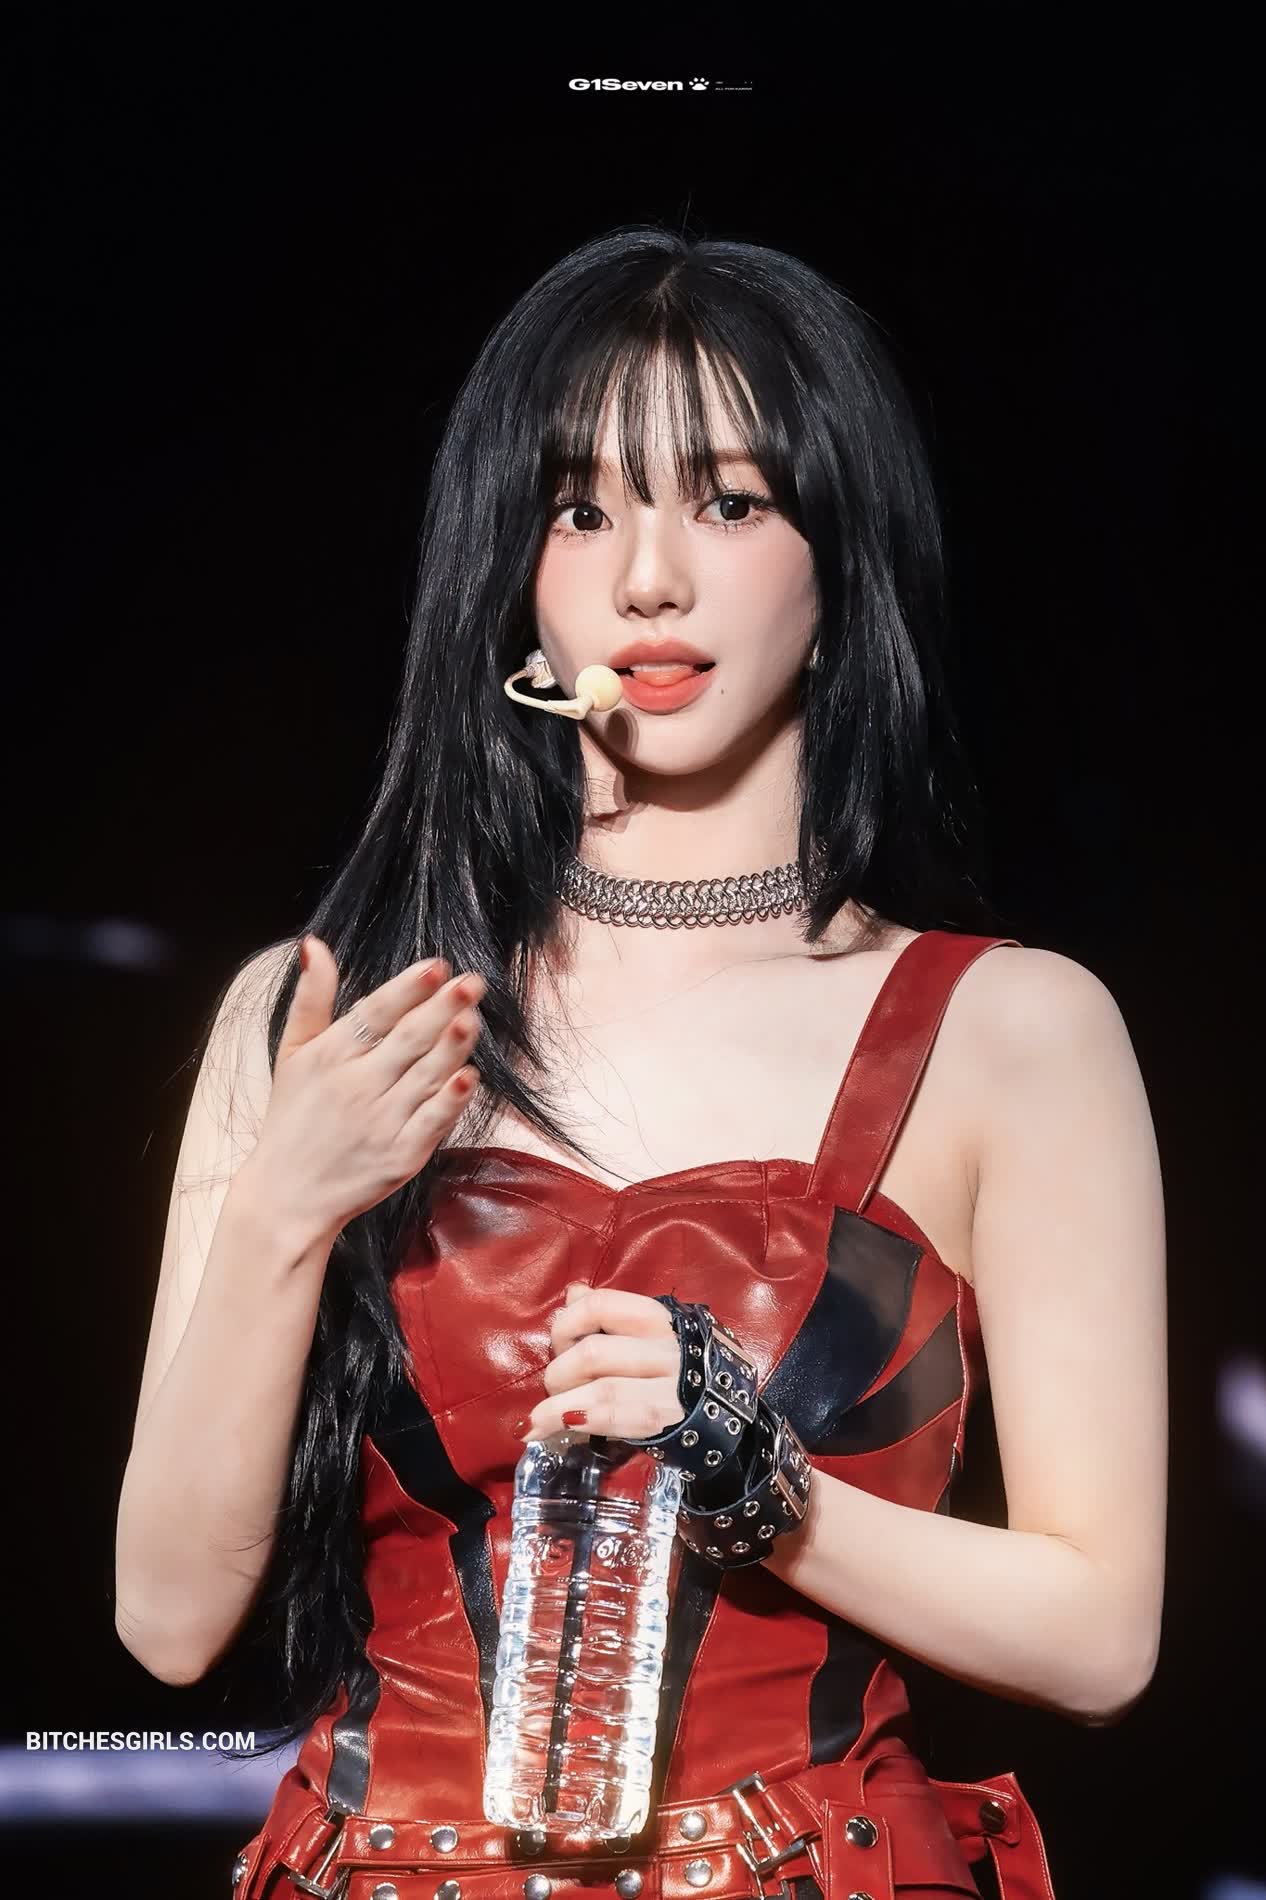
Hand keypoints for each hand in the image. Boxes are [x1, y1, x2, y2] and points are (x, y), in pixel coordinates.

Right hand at [237, 935, 485, 1246]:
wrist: (287, 1196)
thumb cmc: (292, 1119)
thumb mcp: (291, 1054)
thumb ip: (311, 999)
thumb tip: (315, 944)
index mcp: (330, 1056)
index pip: (375, 1014)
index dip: (408, 989)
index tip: (437, 966)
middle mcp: (356, 1086)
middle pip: (407, 1039)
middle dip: (442, 1007)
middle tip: (472, 981)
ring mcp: (381, 1122)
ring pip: (426, 1076)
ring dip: (453, 1046)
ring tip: (473, 1017)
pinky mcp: (401, 1156)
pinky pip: (432, 1122)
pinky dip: (451, 1100)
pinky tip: (469, 1076)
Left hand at [519, 1283, 685, 1441]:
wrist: (728, 1412)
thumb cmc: (677, 1369)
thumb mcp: (649, 1335)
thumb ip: (609, 1314)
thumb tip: (573, 1293)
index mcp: (658, 1320)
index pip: (600, 1305)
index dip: (566, 1325)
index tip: (559, 1347)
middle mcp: (667, 1348)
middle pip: (593, 1352)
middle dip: (560, 1373)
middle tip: (558, 1388)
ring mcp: (672, 1387)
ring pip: (601, 1388)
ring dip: (559, 1405)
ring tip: (540, 1419)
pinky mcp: (667, 1420)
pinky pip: (613, 1417)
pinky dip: (573, 1420)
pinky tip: (543, 1429)